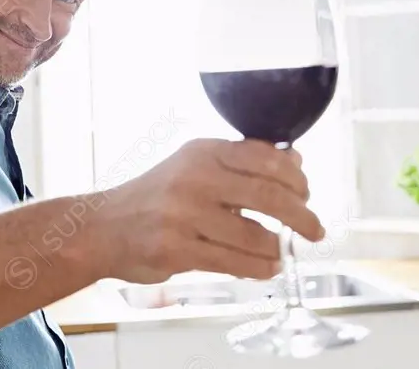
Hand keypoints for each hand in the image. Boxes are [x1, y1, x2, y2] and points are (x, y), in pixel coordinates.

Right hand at [90, 138, 324, 284]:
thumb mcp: (194, 166)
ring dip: (277, 248)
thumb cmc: (155, 197)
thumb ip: (242, 164)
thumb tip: (293, 160)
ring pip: (254, 235)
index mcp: (202, 151)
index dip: (295, 177)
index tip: (306, 192)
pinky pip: (234, 262)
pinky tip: (266, 268)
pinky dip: (258, 268)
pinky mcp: (177, 249)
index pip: (264, 156)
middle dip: (301, 215)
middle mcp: (194, 177)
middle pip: (267, 194)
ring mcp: (184, 214)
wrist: (103, 227)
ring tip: (282, 252)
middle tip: (314, 228)